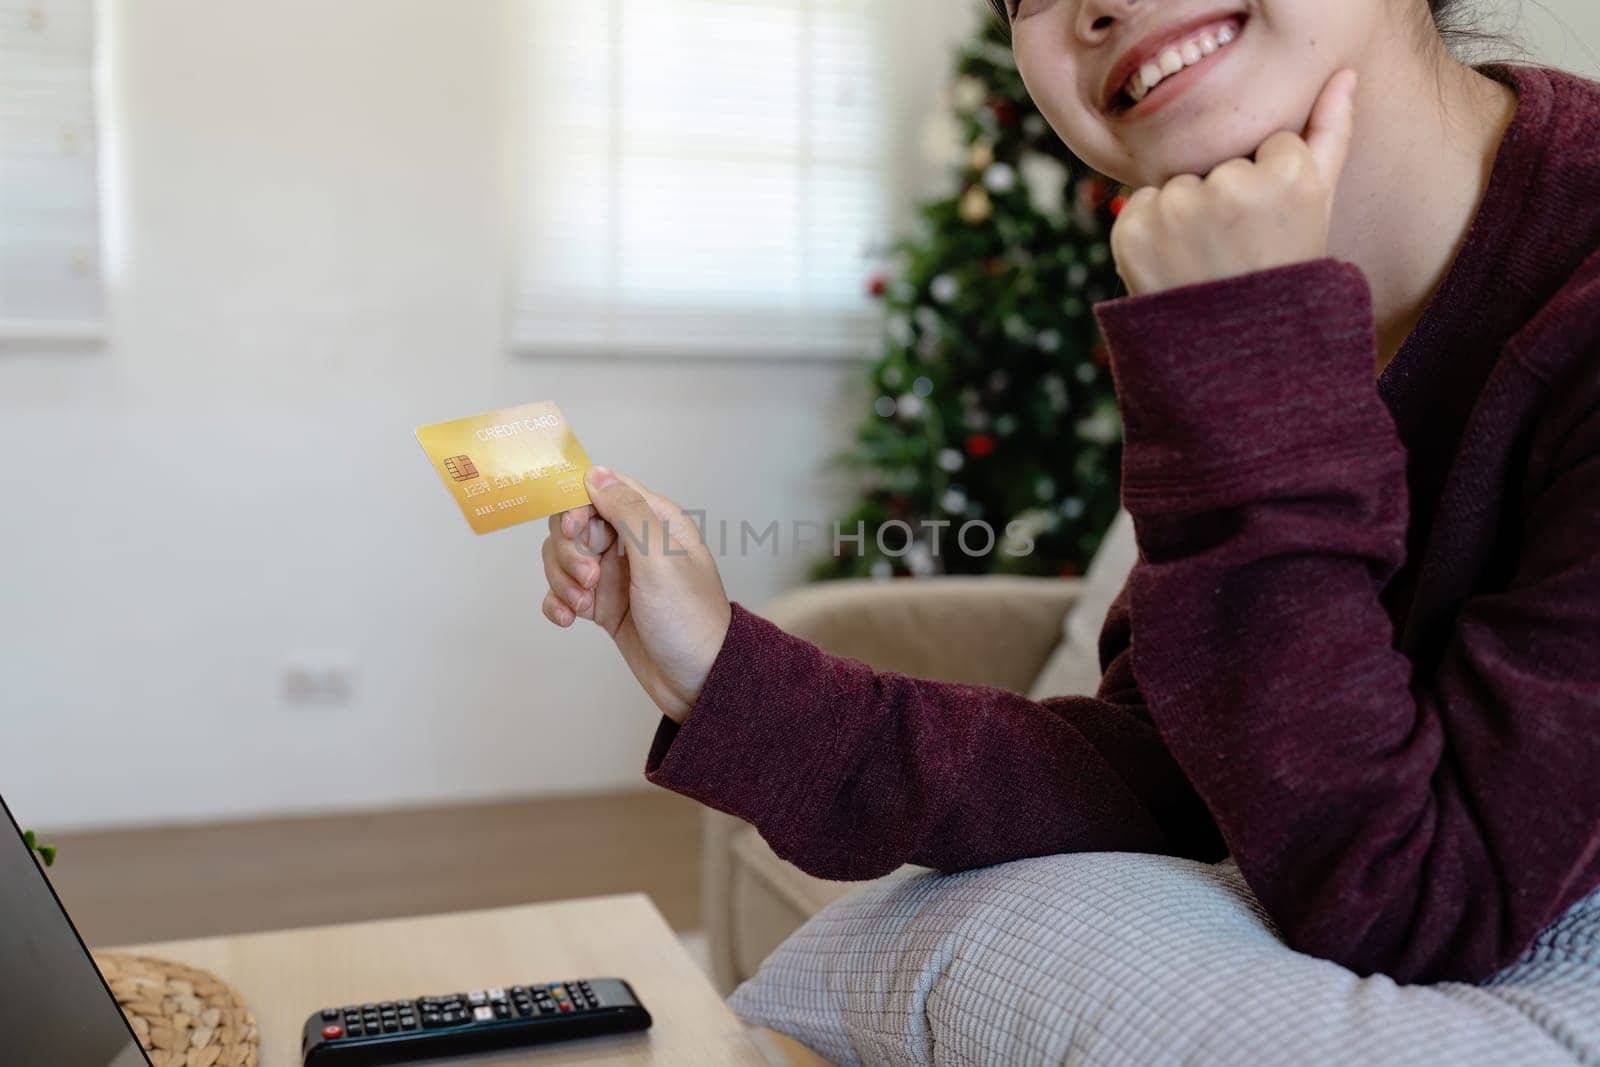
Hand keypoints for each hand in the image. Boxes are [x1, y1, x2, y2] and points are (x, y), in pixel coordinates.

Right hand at [541, 466, 731, 723]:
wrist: (700, 682)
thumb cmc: (690, 618)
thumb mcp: (660, 559)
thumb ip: (627, 513)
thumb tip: (595, 473)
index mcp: (655, 521)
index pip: (601, 490)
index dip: (578, 506)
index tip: (574, 531)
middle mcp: (633, 543)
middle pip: (576, 524)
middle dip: (569, 550)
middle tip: (589, 578)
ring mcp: (617, 575)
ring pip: (565, 558)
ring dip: (562, 579)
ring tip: (581, 604)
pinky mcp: (605, 606)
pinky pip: (566, 592)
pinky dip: (559, 602)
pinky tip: (568, 619)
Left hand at [1110, 69, 1358, 295]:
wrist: (1235, 354)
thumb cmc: (1283, 274)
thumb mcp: (1319, 206)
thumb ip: (1331, 133)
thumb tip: (1344, 74)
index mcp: (1287, 176)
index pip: (1268, 143)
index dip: (1268, 185)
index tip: (1272, 226)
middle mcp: (1229, 186)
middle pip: (1220, 160)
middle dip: (1224, 197)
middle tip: (1236, 249)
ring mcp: (1177, 210)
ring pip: (1180, 184)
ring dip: (1186, 214)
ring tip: (1205, 261)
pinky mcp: (1132, 230)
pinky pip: (1142, 206)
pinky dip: (1151, 232)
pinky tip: (1174, 267)